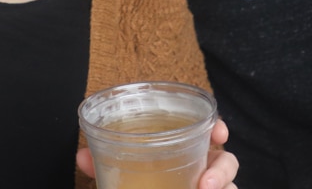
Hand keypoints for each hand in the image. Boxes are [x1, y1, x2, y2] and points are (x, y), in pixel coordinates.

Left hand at [77, 119, 238, 188]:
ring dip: (220, 187)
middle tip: (206, 183)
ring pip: (230, 187)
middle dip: (222, 169)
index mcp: (186, 151)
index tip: (219, 132)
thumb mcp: (121, 174)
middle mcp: (204, 171)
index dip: (219, 129)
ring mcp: (209, 188)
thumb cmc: (139, 184)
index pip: (209, 133)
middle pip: (227, 162)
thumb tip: (81, 156)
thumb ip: (104, 165)